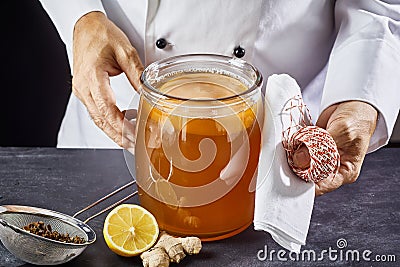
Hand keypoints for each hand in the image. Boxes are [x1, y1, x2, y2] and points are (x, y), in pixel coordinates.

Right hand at [72, 11, 143, 150]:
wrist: (85, 26)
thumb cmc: (101, 35)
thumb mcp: (126, 52)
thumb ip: (138, 75)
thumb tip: (149, 94)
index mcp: (92, 77)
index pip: (107, 110)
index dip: (122, 127)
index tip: (135, 136)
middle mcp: (83, 87)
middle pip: (101, 120)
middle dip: (119, 136)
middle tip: (135, 147)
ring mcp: (81, 90)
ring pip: (97, 119)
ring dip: (114, 132)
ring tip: (131, 141)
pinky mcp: (84, 91)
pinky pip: (96, 112)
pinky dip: (109, 122)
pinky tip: (123, 125)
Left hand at [293, 101, 377, 195]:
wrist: (353, 104)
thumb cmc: (357, 119)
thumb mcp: (341, 132)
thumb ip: (321, 146)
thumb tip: (300, 160)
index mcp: (345, 171)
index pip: (323, 186)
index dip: (306, 183)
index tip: (293, 176)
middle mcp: (332, 167)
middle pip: (309, 176)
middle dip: (297, 168)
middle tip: (288, 160)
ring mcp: (320, 157)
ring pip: (302, 163)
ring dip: (294, 156)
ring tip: (290, 148)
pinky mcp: (312, 148)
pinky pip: (299, 151)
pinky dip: (294, 147)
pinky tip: (291, 142)